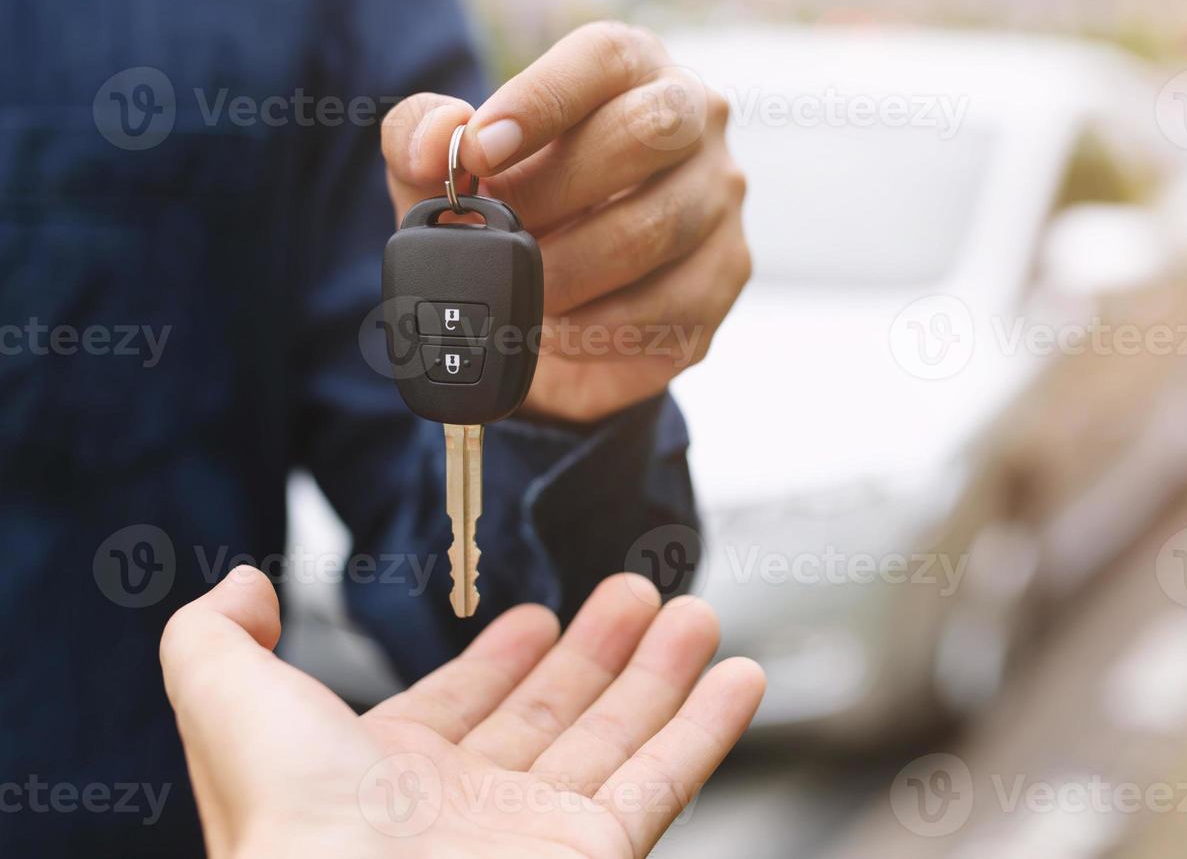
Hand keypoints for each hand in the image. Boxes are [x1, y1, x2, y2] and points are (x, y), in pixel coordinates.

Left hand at [160, 568, 763, 857]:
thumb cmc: (289, 828)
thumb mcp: (231, 704)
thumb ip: (218, 637)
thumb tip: (247, 585)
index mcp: (385, 777)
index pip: (459, 706)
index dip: (501, 660)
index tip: (537, 616)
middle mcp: (466, 809)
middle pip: (550, 714)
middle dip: (595, 651)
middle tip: (637, 594)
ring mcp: (536, 836)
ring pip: (615, 739)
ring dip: (660, 674)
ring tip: (692, 613)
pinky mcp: (597, 854)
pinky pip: (665, 781)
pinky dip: (708, 729)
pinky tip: (738, 678)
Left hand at [380, 22, 750, 423]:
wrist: (555, 309)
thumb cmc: (510, 211)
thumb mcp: (444, 172)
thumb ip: (422, 138)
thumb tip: (437, 140)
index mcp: (630, 67)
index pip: (604, 56)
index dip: (541, 99)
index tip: (479, 150)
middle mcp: (696, 119)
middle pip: (651, 131)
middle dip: (558, 189)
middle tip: (503, 231)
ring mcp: (719, 197)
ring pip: (657, 227)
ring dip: (570, 270)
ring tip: (523, 290)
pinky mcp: (726, 272)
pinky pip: (669, 303)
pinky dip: (599, 325)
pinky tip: (561, 329)